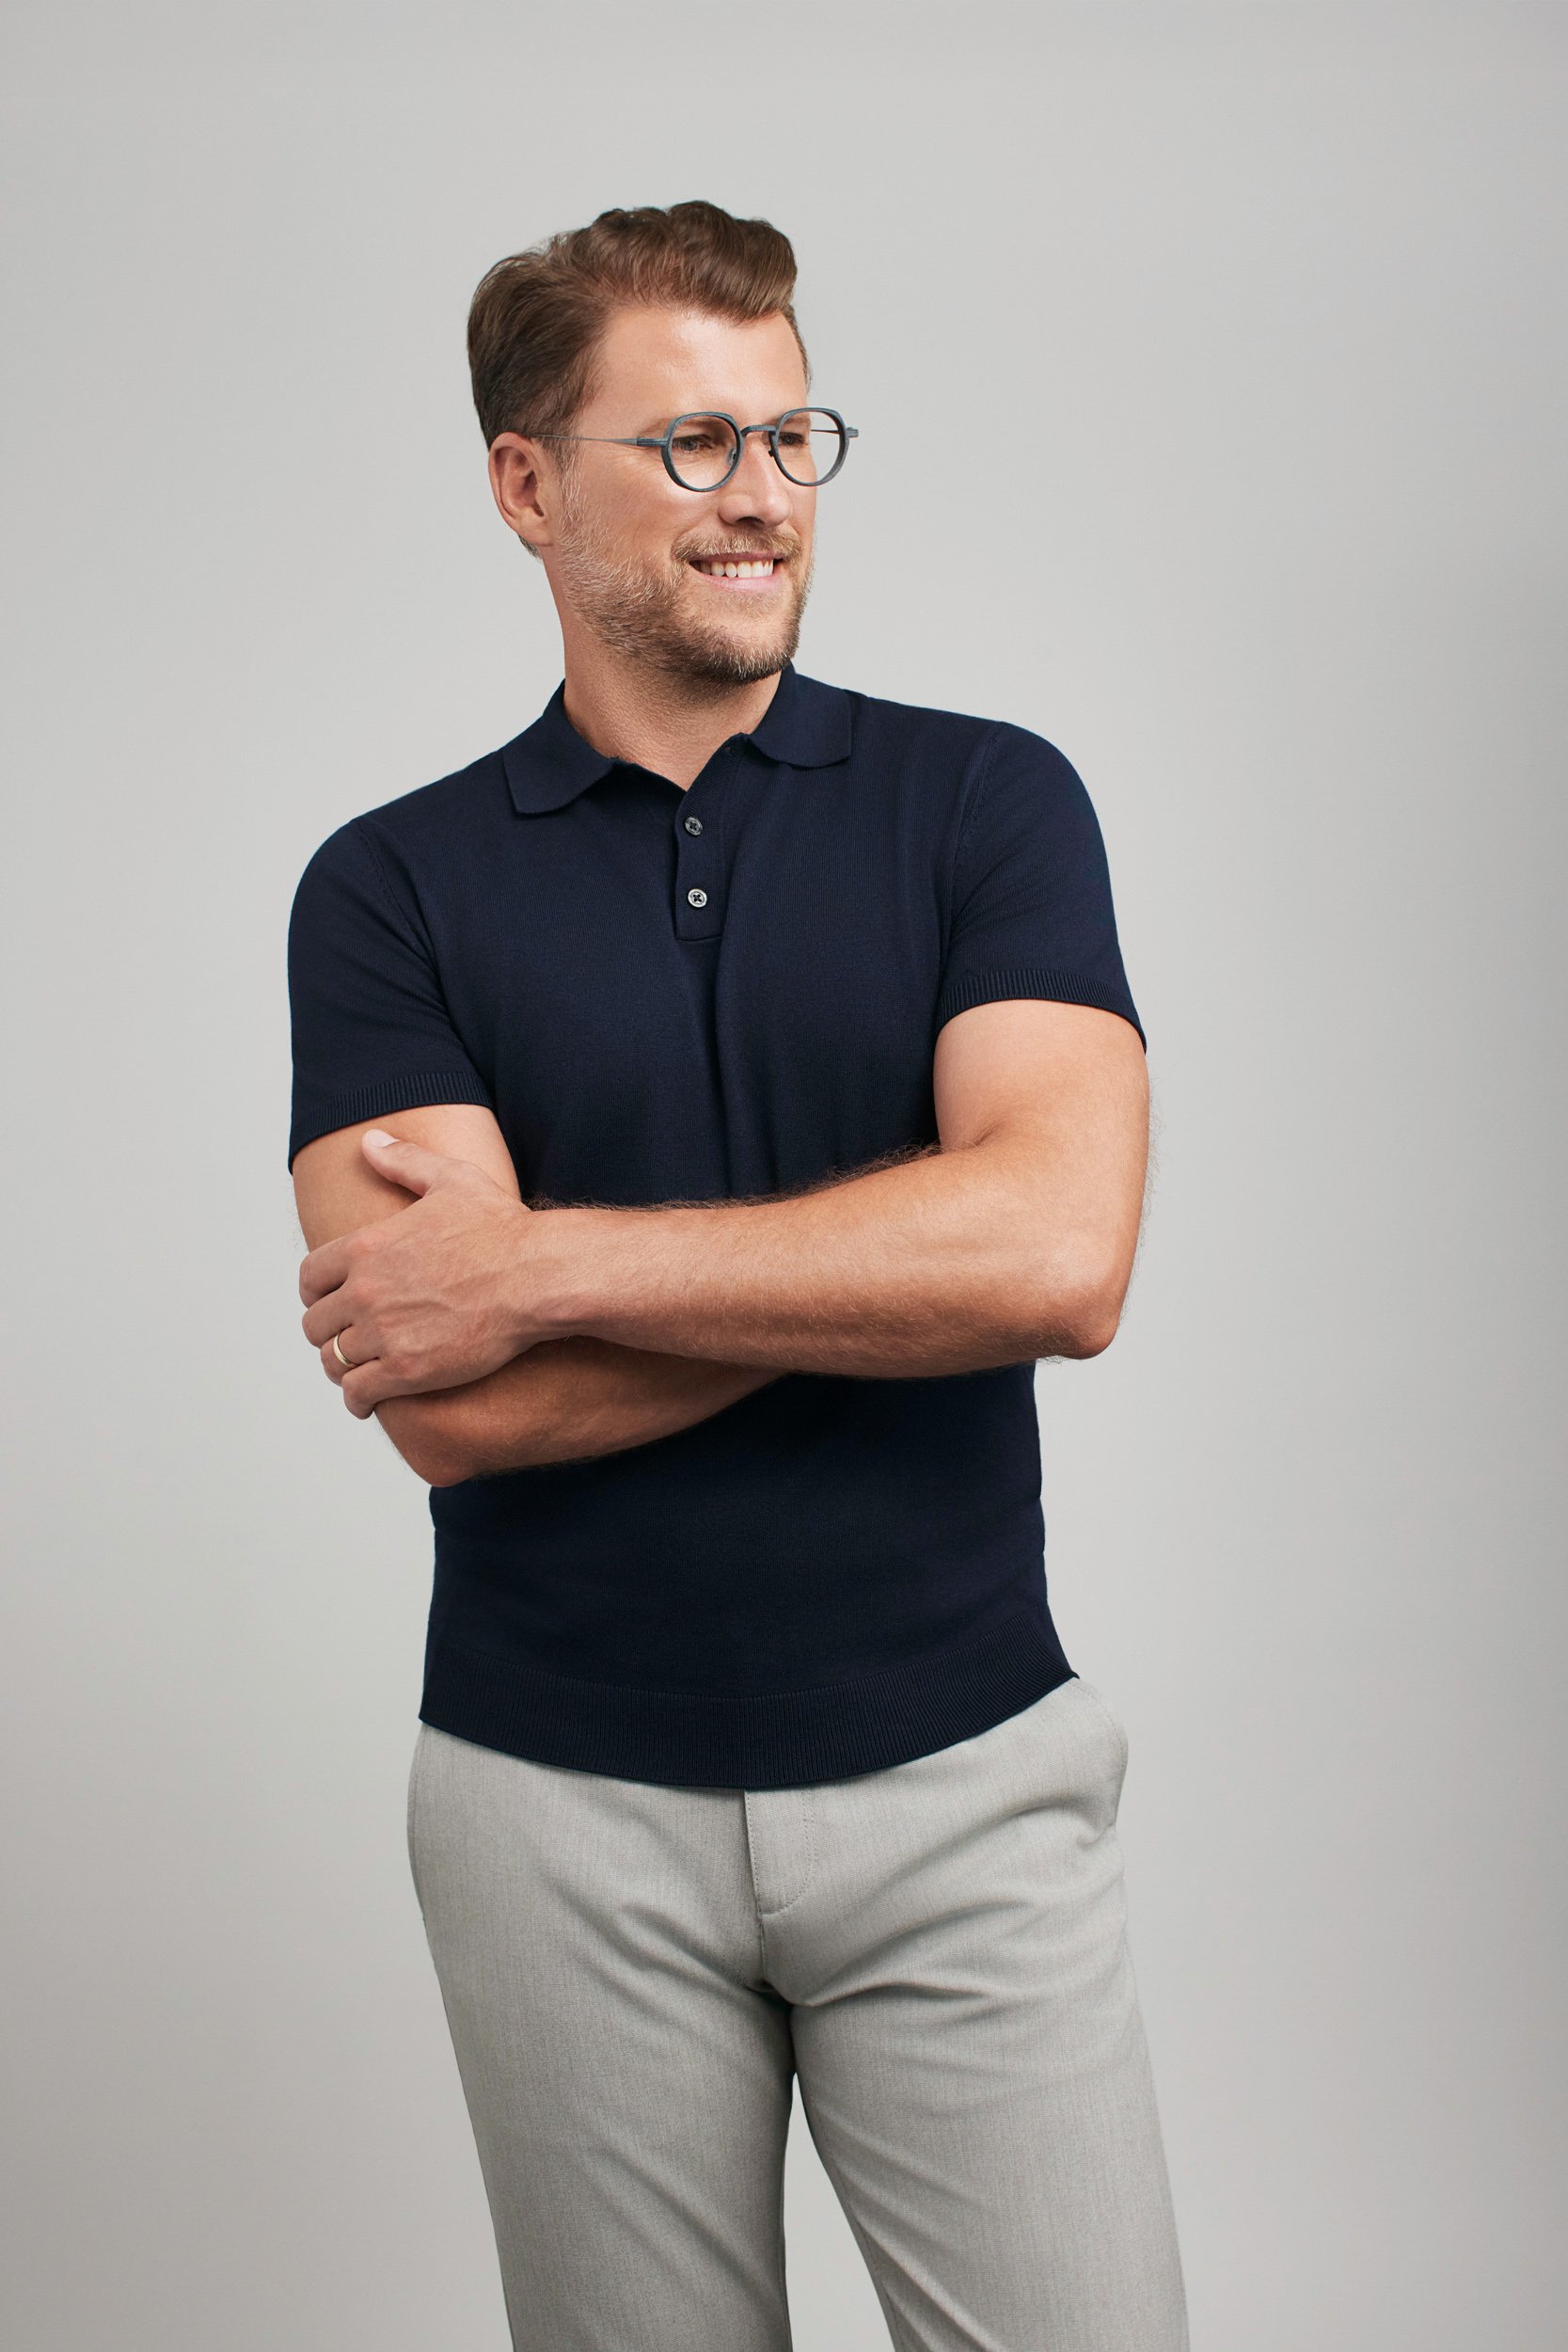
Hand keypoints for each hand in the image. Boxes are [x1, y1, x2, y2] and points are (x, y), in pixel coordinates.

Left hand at [298, 1130, 564, 1415]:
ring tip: (359, 1370)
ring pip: (332, 1361)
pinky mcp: (407, 1370)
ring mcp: (383, 1333)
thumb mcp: (451, 1180)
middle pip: (315, 1324)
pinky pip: (358, 1393)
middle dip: (328, 1332)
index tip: (330, 1302)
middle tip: (347, 1339)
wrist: (537, 1277)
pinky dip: (357, 1399)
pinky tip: (367, 1399)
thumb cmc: (502, 1228)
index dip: (315, 1294)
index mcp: (365, 1246)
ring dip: (341, 1367)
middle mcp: (364, 1291)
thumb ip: (404, 1162)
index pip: (308, 1279)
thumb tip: (370, 1141)